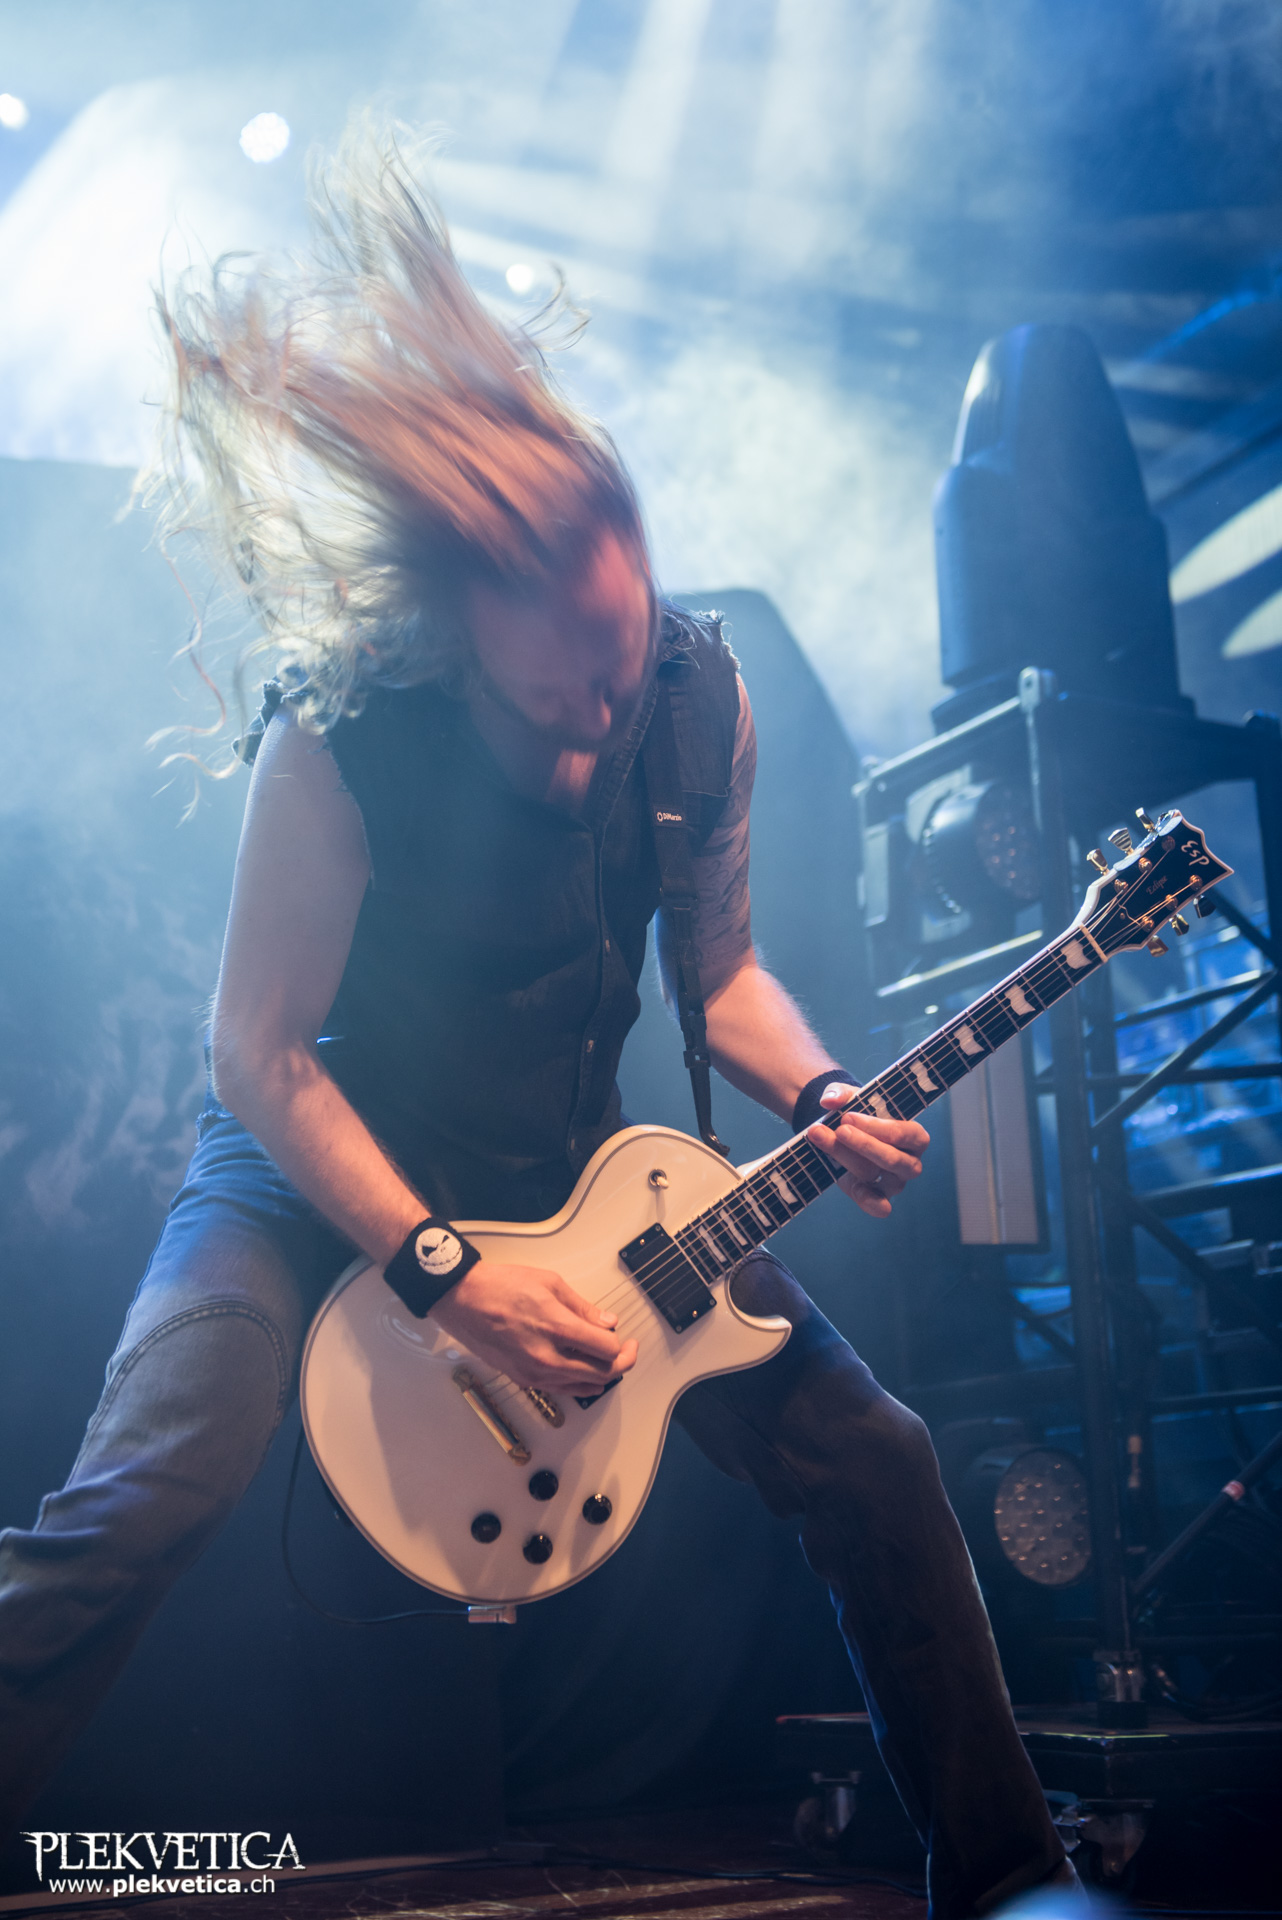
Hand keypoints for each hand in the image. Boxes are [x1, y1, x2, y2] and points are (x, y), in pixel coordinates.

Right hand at [429, 1260, 638, 1391]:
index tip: (627, 1339)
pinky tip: (585, 1373)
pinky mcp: (522, 1379)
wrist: (463, 1299)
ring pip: (582, 1386)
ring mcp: (533, 1372)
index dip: (623, 1345)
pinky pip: (561, 1389)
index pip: (607, 1350)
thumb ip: (582, 1307)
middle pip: (600, 1373)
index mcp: (556, 1328)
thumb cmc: (500, 1286)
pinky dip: (579, 1384)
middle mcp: (546, 1357)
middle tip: (626, 1351)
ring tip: (606, 1360)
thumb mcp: (550, 1283)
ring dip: (601, 1375)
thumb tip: (606, 1322)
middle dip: (620, 1363)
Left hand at [806, 1082, 928, 1217]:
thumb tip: (829, 1100)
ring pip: (874, 1174)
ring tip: (822, 1138)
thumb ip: (839, 1094)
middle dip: (863, 1144)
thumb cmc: (856, 1111)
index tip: (847, 1116)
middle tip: (839, 1130)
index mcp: (914, 1135)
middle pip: (892, 1159)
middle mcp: (909, 1161)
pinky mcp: (875, 1195)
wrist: (842, 1130)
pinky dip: (870, 1202)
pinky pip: (878, 1205)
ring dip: (846, 1158)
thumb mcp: (848, 1096)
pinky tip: (856, 1190)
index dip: (875, 1127)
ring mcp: (894, 1182)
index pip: (903, 1133)